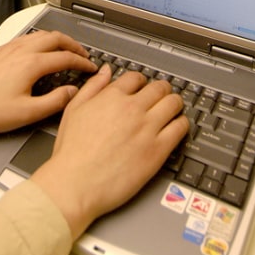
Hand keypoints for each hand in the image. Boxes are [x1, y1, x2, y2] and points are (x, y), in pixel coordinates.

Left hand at [0, 30, 96, 133]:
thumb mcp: (27, 113)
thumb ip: (55, 101)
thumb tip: (73, 92)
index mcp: (32, 64)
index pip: (66, 58)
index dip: (82, 63)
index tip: (91, 68)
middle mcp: (23, 51)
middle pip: (56, 38)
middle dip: (74, 45)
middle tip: (84, 55)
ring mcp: (12, 48)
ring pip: (42, 34)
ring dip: (59, 40)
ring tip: (68, 49)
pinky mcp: (3, 50)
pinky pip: (29, 37)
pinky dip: (44, 40)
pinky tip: (43, 49)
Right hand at [31, 65, 188, 238]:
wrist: (76, 183)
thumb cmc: (71, 152)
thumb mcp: (74, 110)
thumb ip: (92, 86)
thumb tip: (105, 71)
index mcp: (112, 97)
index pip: (136, 78)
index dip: (141, 82)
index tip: (143, 88)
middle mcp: (132, 109)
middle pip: (160, 88)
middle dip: (162, 90)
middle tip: (163, 96)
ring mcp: (147, 128)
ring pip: (173, 104)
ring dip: (175, 104)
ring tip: (174, 109)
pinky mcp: (157, 150)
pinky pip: (180, 128)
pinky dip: (182, 124)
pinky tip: (177, 127)